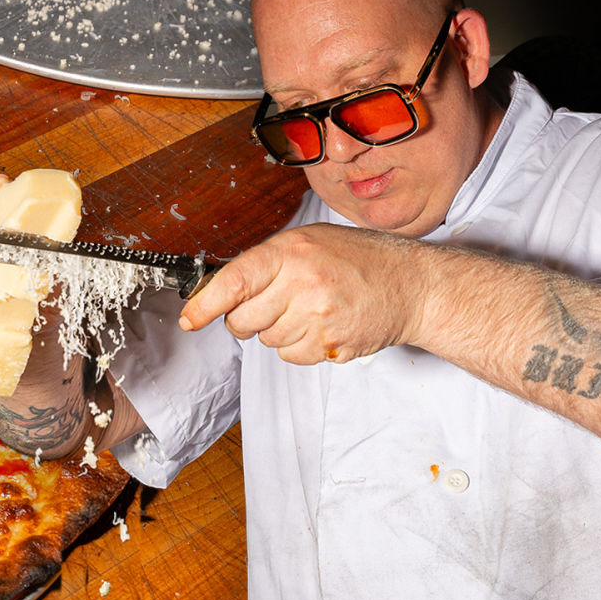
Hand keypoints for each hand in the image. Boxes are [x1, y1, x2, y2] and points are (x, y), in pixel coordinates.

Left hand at [178, 223, 427, 363]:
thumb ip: (264, 265)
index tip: (189, 320)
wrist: (411, 284)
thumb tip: (217, 292)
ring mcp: (318, 316)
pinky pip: (291, 356)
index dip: (205, 305)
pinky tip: (321, 326)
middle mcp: (303, 282)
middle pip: (243, 320)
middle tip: (272, 306)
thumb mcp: (308, 243)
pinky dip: (299, 347)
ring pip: (267, 340)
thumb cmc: (357, 260)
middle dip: (247, 319)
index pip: (234, 282)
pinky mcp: (331, 343)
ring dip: (278, 331)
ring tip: (309, 309)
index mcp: (291, 252)